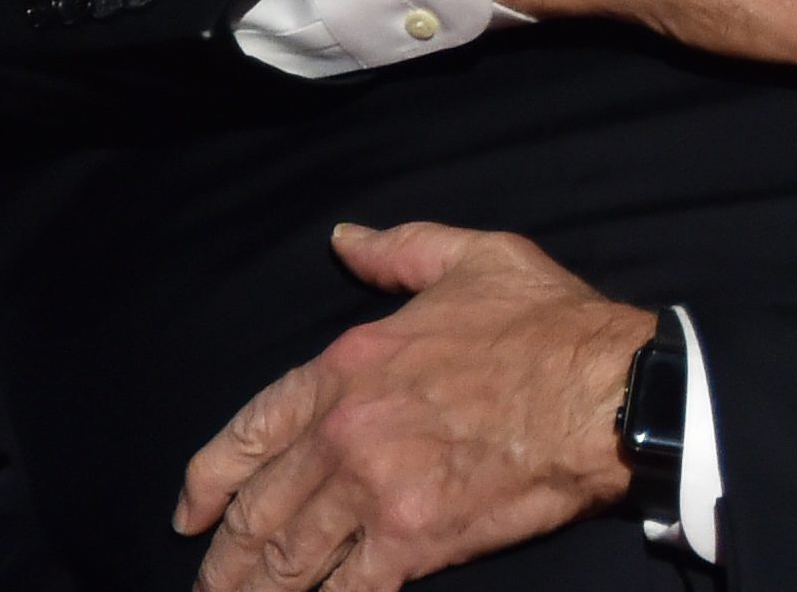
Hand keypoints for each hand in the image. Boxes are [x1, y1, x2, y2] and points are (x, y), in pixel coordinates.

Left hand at [175, 223, 652, 591]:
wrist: (607, 392)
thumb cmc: (547, 324)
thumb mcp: (470, 258)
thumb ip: (398, 252)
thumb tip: (345, 240)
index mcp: (348, 365)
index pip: (253, 429)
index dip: (211, 479)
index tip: (189, 512)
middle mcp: (345, 431)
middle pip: (261, 507)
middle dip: (226, 554)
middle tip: (209, 581)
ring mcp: (375, 490)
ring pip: (291, 555)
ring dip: (259, 589)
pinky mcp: (414, 540)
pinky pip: (348, 589)